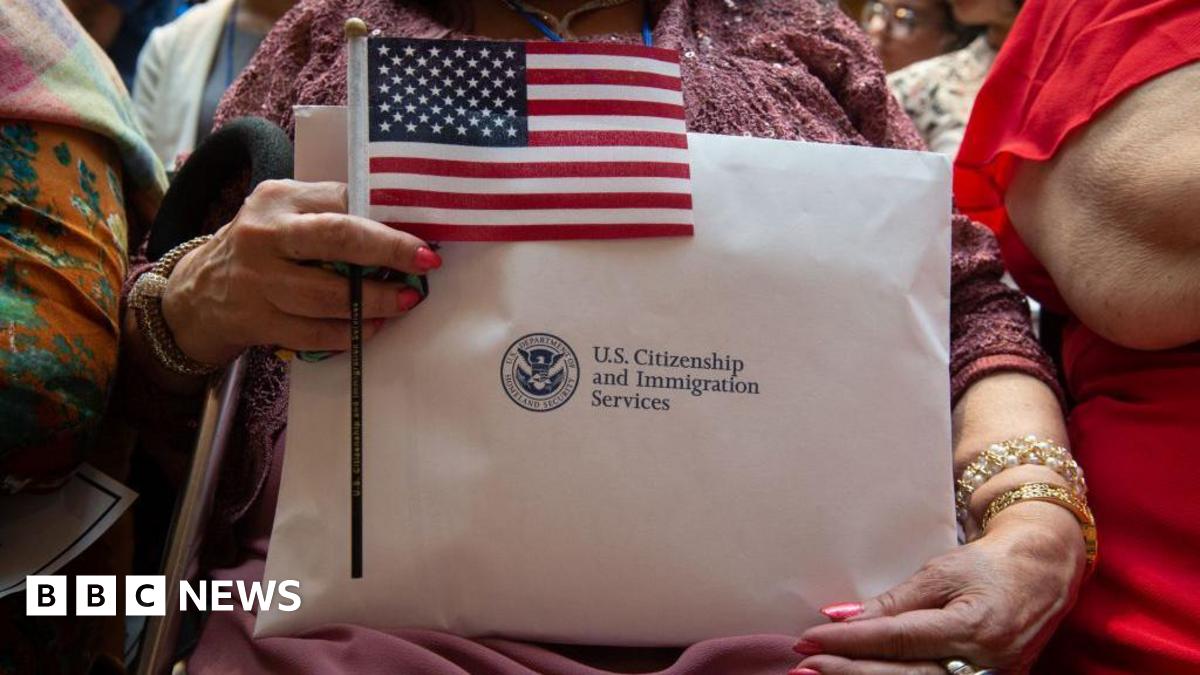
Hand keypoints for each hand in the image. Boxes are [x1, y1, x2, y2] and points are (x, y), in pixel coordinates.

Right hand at [162, 180, 441, 365]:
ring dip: (376, 301)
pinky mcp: (257, 321)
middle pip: (338, 239)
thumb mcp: (283, 213)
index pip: (341, 200)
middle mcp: (264, 235)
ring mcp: (258, 281)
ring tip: (405, 301)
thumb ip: (329, 211)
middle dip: (389, 251)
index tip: (423, 233)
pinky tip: (371, 327)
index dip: (387, 218)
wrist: (197, 293)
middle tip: (426, 262)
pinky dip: (348, 332)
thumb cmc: (261, 248)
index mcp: (278, 199)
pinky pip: (313, 333)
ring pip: (328, 294)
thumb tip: (400, 222)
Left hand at [791, 501, 1086, 674]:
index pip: (899, 639)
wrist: (1045, 573)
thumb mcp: (941, 572)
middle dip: (848, 671)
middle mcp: (985, 663)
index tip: (811, 637)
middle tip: (805, 663)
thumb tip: (842, 615)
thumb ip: (893, 601)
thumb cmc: (992, 565)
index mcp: (975, 626)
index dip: (851, 640)